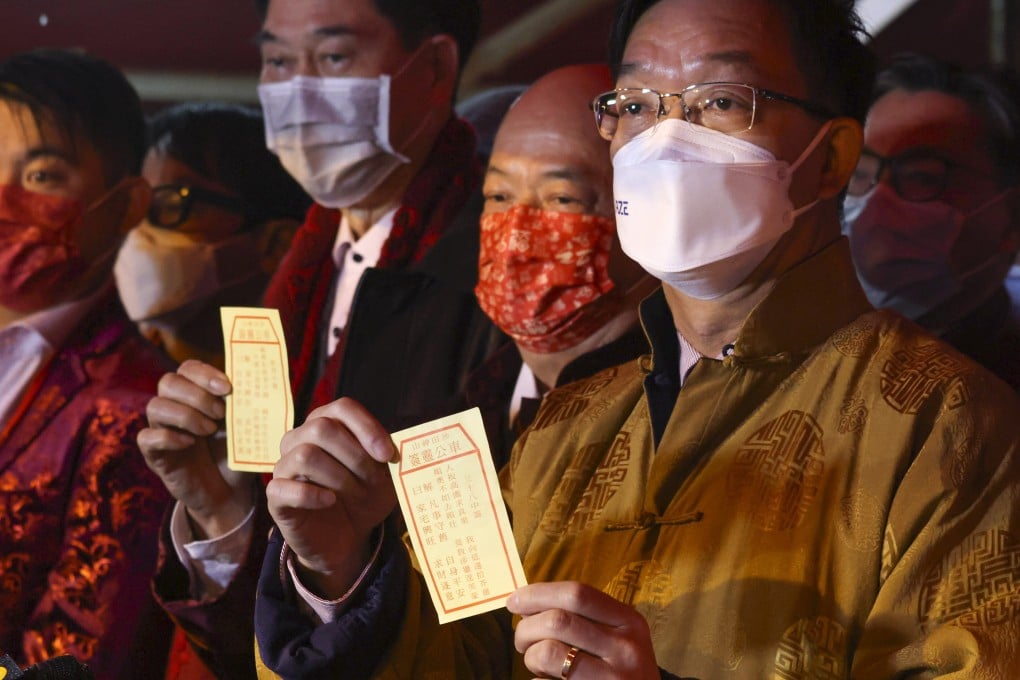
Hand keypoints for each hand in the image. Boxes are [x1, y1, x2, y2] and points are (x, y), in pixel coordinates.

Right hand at [138, 359, 254, 538]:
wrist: (230, 491)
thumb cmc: (240, 453)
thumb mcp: (251, 427)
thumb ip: (255, 406)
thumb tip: (272, 386)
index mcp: (197, 394)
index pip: (188, 368)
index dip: (204, 373)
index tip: (228, 388)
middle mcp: (175, 407)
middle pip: (168, 382)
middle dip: (197, 395)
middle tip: (221, 413)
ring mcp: (162, 429)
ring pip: (155, 406)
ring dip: (185, 415)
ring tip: (209, 430)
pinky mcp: (155, 454)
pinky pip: (146, 437)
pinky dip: (168, 437)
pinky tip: (189, 444)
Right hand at [266, 397, 397, 599]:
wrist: (346, 538)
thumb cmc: (364, 499)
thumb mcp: (384, 477)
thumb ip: (387, 457)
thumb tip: (393, 446)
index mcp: (326, 424)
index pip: (342, 408)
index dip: (366, 428)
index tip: (388, 455)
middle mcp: (299, 440)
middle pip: (321, 428)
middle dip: (355, 456)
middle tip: (372, 481)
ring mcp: (284, 467)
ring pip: (305, 455)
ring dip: (338, 477)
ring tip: (355, 495)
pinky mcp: (276, 497)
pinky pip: (284, 487)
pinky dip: (311, 495)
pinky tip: (330, 502)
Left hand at [508, 582, 658, 679]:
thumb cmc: (622, 669)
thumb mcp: (619, 638)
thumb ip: (583, 618)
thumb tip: (527, 603)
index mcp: (630, 622)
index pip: (577, 594)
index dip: (538, 593)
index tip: (514, 601)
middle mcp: (625, 649)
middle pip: (557, 621)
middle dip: (527, 628)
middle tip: (522, 640)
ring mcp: (612, 679)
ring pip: (548, 652)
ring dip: (530, 656)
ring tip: (536, 662)